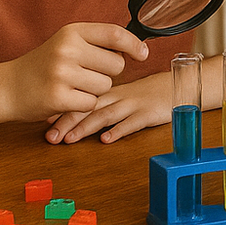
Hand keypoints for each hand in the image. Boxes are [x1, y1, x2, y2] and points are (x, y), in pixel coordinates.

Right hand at [5, 22, 146, 124]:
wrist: (8, 87)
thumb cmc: (44, 65)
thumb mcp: (66, 43)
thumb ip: (96, 42)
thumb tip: (136, 48)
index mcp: (72, 32)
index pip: (115, 34)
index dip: (134, 44)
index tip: (143, 54)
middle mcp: (67, 49)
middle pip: (116, 65)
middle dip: (108, 73)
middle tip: (86, 74)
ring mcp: (62, 73)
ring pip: (105, 85)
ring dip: (95, 90)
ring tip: (73, 85)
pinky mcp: (59, 97)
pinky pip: (92, 103)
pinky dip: (84, 104)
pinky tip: (67, 98)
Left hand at [46, 70, 171, 144]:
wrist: (180, 84)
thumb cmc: (149, 93)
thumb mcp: (124, 96)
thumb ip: (103, 105)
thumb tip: (76, 116)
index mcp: (110, 92)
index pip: (82, 98)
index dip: (63, 110)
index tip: (45, 123)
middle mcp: (118, 97)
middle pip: (89, 107)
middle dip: (68, 122)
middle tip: (50, 136)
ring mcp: (133, 105)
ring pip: (106, 114)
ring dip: (86, 127)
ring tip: (70, 139)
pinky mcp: (149, 113)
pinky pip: (132, 122)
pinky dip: (119, 130)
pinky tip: (106, 139)